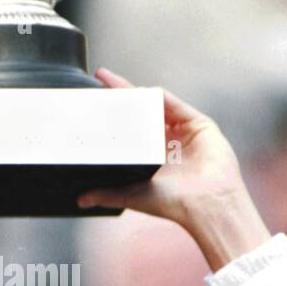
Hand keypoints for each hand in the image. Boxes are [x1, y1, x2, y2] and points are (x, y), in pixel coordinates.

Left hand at [77, 68, 270, 270]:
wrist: (206, 205)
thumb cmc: (174, 204)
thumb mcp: (133, 196)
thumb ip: (107, 194)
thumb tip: (80, 200)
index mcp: (154, 158)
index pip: (129, 130)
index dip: (112, 116)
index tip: (93, 102)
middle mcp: (168, 143)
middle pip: (141, 112)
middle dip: (121, 96)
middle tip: (100, 80)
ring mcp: (184, 132)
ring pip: (156, 105)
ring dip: (136, 92)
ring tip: (114, 82)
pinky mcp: (199, 124)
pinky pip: (175, 105)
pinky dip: (160, 96)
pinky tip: (144, 91)